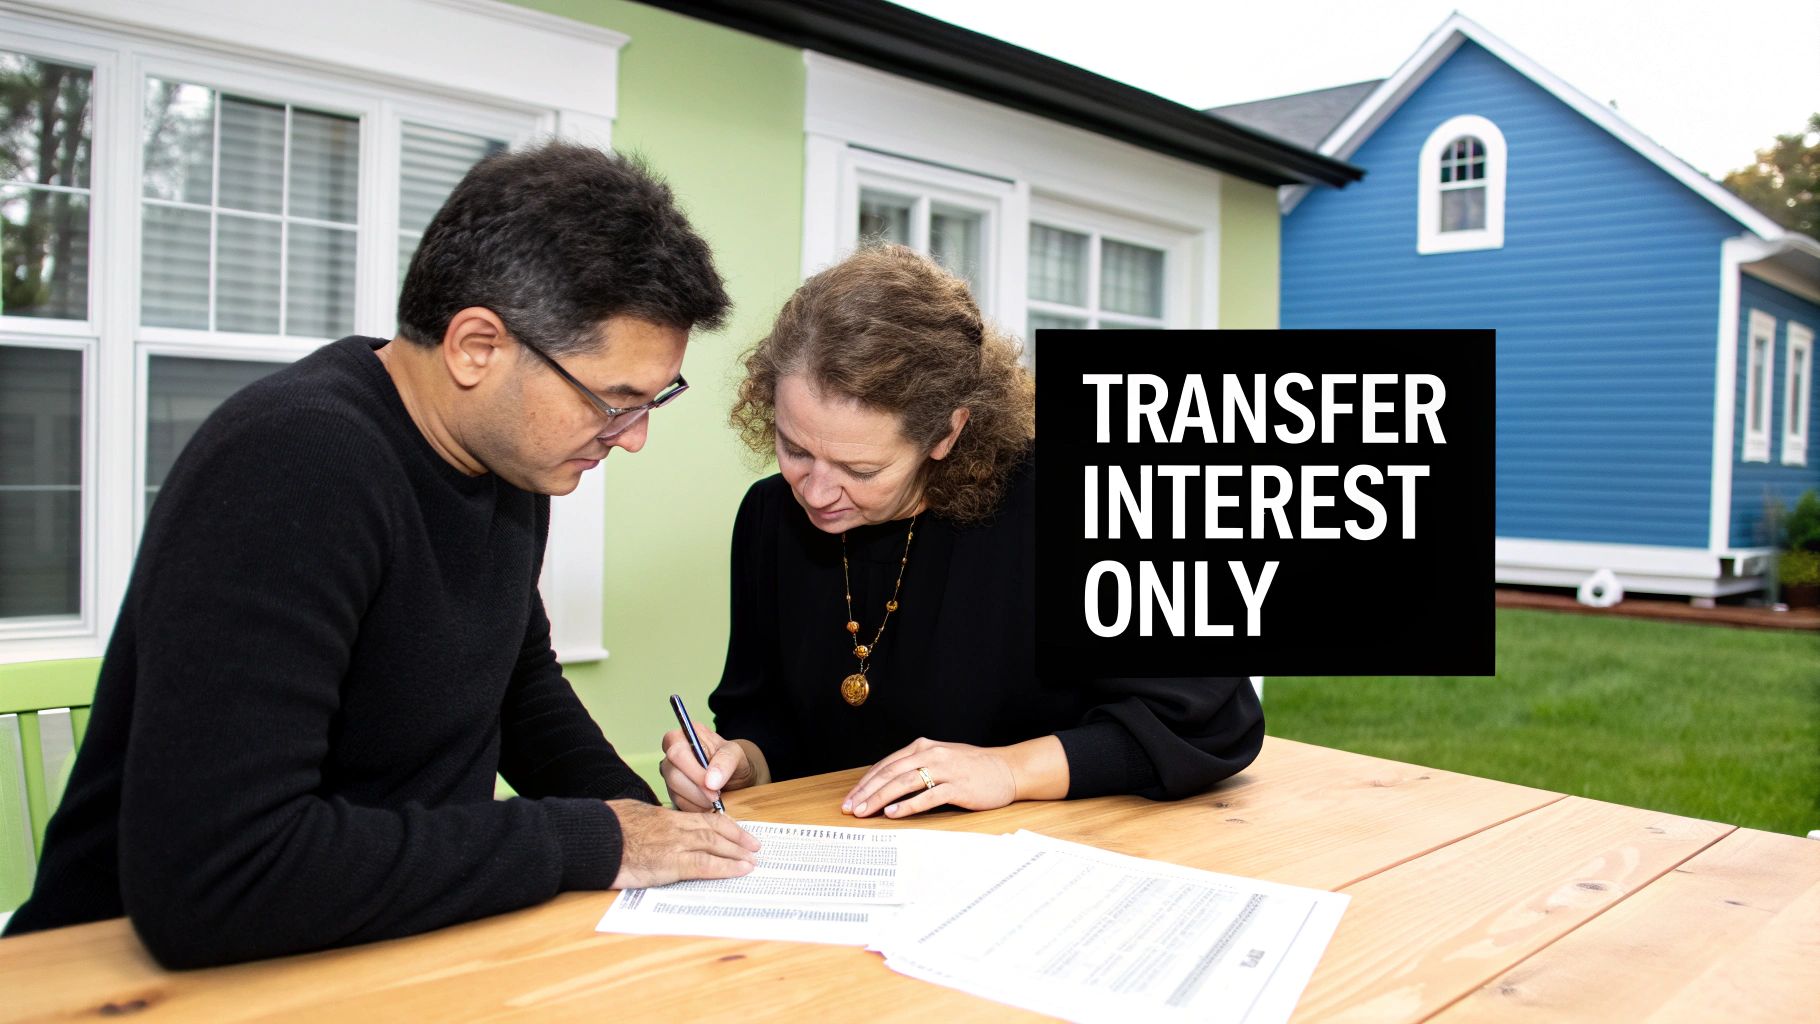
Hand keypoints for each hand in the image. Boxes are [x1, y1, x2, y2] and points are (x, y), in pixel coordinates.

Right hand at [606, 799, 760, 888]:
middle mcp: (673, 827)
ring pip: (714, 844)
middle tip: (753, 844)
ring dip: (737, 852)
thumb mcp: (627, 817)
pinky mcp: (670, 864)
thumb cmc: (601, 830)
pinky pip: (705, 865)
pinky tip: (740, 870)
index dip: (720, 824)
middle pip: (712, 828)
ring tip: (752, 859)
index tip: (733, 830)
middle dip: (736, 837)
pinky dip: (726, 867)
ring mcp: (673, 844)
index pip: (699, 817)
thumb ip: (644, 821)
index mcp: (662, 816)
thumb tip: (649, 825)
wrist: (590, 839)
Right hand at [660, 727, 760, 811]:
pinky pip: (677, 804)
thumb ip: (725, 761)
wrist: (735, 776)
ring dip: (697, 801)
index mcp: (684, 735)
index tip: (713, 786)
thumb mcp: (735, 754)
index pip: (677, 753)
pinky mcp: (672, 790)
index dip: (694, 772)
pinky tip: (708, 805)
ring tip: (715, 802)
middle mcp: (671, 752)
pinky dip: (695, 808)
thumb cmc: (732, 760)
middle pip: (673, 775)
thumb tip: (710, 782)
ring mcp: (669, 773)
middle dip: (697, 790)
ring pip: (674, 791)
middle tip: (716, 798)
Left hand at [841, 737, 1017, 818]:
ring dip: (880, 798)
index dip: (865, 782)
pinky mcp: (957, 786)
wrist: (1007, 769)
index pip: (886, 765)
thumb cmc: (972, 767)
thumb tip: (885, 785)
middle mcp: (931, 754)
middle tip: (850, 808)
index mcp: (923, 747)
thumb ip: (915, 767)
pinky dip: (908, 805)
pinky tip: (893, 813)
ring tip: (864, 812)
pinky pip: (928, 796)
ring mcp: (945, 769)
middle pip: (890, 773)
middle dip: (866, 792)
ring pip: (904, 783)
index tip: (850, 799)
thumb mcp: (940, 759)